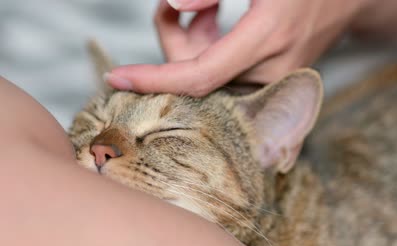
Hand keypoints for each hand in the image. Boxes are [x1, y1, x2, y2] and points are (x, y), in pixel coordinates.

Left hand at [105, 0, 369, 95]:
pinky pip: (226, 74)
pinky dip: (209, 48)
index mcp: (269, 36)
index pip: (199, 75)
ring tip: (209, 5)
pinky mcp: (272, 79)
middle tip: (181, 3)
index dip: (155, 80)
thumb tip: (176, 3)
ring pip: (210, 74)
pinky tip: (215, 20)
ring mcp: (273, 79)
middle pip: (198, 73)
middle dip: (176, 37)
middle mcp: (272, 69)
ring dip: (193, 39)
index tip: (116, 78)